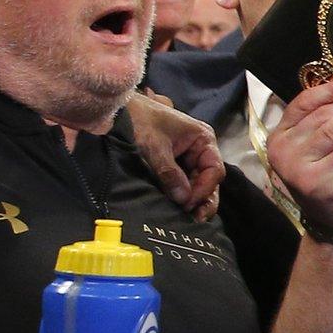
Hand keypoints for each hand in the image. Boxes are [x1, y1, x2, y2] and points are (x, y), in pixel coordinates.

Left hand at [126, 92, 223, 221]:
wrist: (118, 112)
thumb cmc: (141, 122)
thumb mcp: (155, 147)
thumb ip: (170, 173)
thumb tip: (183, 199)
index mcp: (203, 139)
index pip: (214, 169)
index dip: (204, 189)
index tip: (187, 204)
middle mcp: (200, 149)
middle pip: (209, 179)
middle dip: (203, 199)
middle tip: (194, 219)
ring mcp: (187, 158)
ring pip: (198, 183)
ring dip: (194, 200)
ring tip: (189, 219)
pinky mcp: (174, 165)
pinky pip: (184, 183)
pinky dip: (182, 196)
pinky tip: (178, 210)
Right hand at [265, 80, 332, 241]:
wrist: (328, 221)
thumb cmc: (326, 175)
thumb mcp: (317, 146)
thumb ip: (325, 120)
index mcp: (279, 136)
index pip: (302, 103)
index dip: (330, 90)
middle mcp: (282, 151)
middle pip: (321, 115)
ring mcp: (296, 169)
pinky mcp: (316, 184)